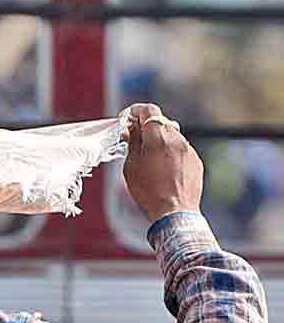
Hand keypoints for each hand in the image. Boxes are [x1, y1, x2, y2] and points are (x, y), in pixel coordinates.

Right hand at [122, 103, 203, 222]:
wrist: (174, 212)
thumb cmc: (148, 191)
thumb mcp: (131, 166)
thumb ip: (132, 142)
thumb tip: (132, 128)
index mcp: (158, 137)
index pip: (149, 110)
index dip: (136, 111)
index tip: (127, 118)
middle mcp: (177, 138)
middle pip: (161, 121)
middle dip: (147, 126)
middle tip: (134, 138)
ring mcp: (189, 149)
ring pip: (172, 135)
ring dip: (159, 140)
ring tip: (149, 157)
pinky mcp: (196, 160)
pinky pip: (181, 149)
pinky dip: (170, 152)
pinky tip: (163, 169)